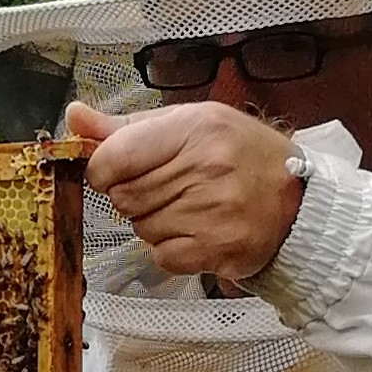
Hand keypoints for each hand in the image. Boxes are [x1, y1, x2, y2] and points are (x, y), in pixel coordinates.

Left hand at [68, 98, 304, 281]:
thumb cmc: (239, 156)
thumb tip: (74, 117)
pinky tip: (196, 230)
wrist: (296, 202)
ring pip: (139, 227)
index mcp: (196, 128)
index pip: (114, 157)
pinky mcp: (214, 249)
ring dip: (152, 221)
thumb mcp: (190, 123)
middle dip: (133, 195)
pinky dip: (168, 248)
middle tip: (167, 187)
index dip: (104, 169)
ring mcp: (211, 212)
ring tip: (189, 206)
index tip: (117, 170)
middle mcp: (205, 167)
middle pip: (123, 196)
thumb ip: (126, 127)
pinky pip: (159, 255)